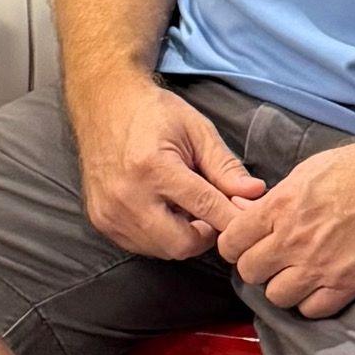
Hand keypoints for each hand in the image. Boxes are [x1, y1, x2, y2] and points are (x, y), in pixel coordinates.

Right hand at [72, 77, 266, 260]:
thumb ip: (225, 166)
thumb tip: (254, 194)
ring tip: (185, 206)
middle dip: (205, 233)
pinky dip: (159, 235)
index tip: (249, 221)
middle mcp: (127, 195)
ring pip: (163, 250)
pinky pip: (142, 245)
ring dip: (182, 236)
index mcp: (153, 167)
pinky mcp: (101, 220)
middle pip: (182, 243)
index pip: (205, 207)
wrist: (104, 104)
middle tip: (211, 212)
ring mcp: (110, 212)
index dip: (232, 218)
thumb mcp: (196, 130)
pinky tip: (162, 209)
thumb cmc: (154, 113)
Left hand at [215, 138, 354, 317]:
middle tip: (273, 259)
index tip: (246, 244)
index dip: (235, 245)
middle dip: (257, 267)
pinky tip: (320, 286)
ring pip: (276, 296)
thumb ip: (275, 197)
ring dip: (284, 287)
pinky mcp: (348, 284)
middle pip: (249, 272)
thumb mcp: (309, 170)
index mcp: (281, 206)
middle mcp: (294, 239)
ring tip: (298, 274)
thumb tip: (245, 212)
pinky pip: (312, 311)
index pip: (232, 242)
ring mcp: (320, 265)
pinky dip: (312, 302)